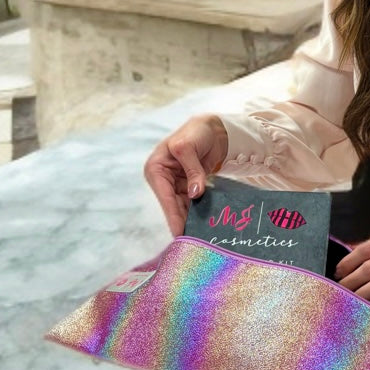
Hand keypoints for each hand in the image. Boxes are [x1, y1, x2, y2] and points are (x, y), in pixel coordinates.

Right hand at [143, 114, 228, 235]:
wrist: (214, 127)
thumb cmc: (196, 132)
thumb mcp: (189, 147)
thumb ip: (192, 171)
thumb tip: (195, 195)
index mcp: (155, 168)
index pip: (164, 197)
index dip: (173, 216)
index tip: (180, 234)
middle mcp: (163, 179)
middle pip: (173, 205)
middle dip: (183, 222)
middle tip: (192, 242)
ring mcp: (177, 184)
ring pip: (184, 207)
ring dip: (192, 220)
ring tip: (200, 238)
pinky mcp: (190, 186)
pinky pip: (194, 203)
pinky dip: (200, 212)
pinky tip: (206, 225)